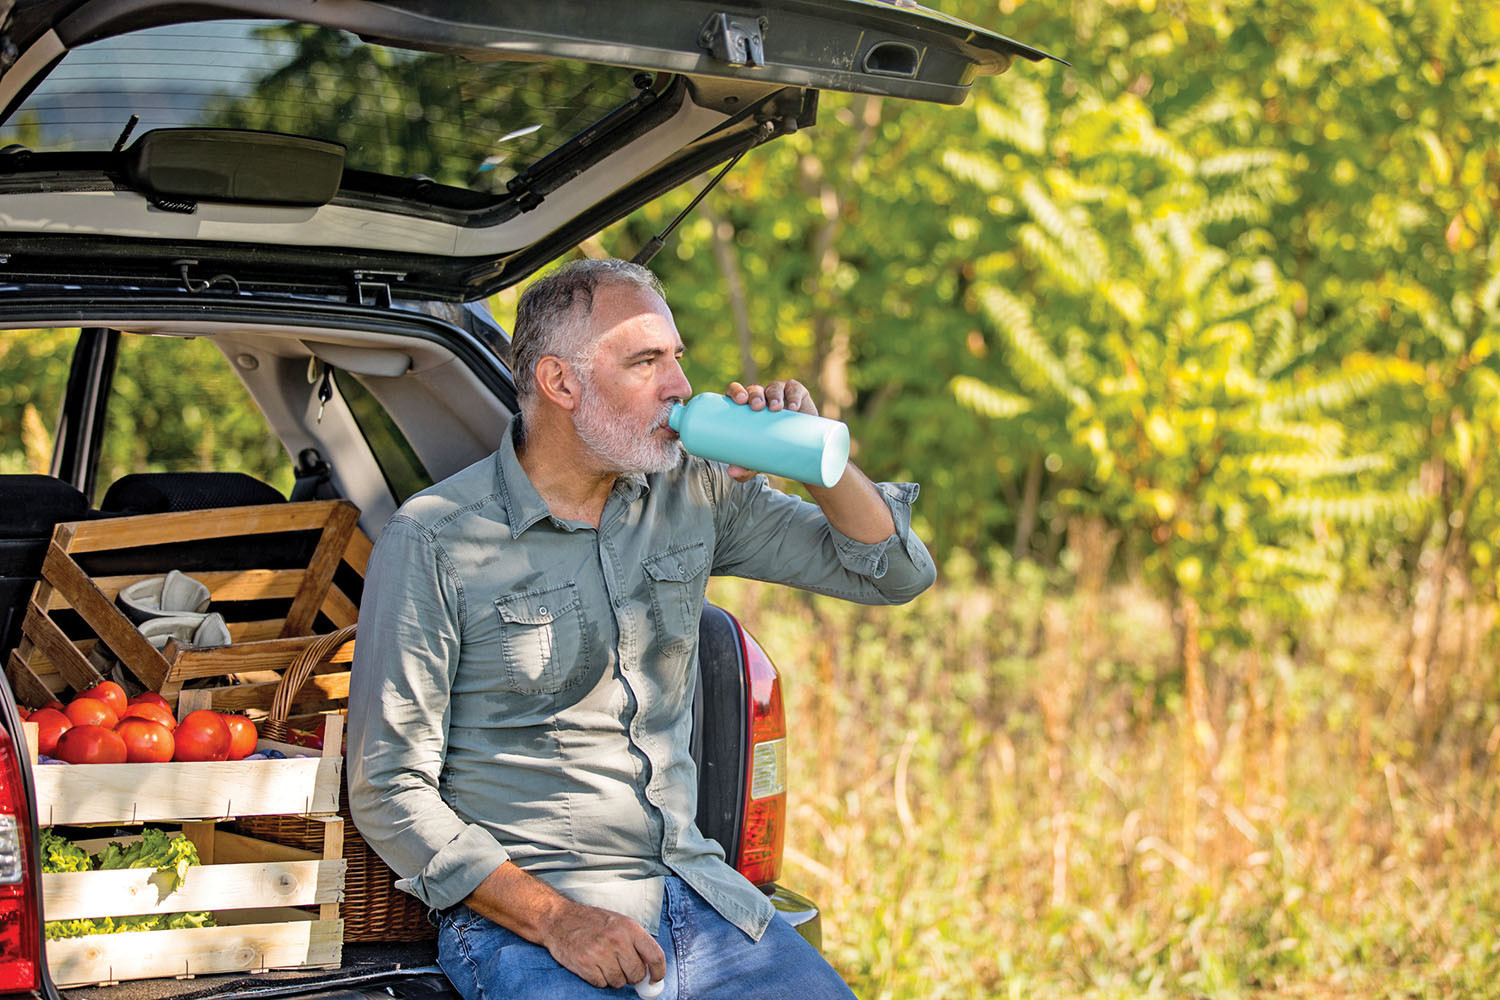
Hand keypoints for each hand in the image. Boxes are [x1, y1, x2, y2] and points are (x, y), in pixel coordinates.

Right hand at [539, 899, 665, 989]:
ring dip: (614, 977)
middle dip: (632, 976)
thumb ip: (636, 943)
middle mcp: (617, 940)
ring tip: (604, 962)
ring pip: (619, 982)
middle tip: (623, 968)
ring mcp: (600, 953)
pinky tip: (593, 965)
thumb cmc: (592, 922)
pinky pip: (601, 984)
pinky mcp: (585, 965)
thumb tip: (652, 969)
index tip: (656, 980)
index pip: (655, 955)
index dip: (659, 972)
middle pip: (637, 974)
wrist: (560, 919)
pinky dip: (599, 979)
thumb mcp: (619, 923)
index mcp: (630, 928)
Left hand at [723, 379, 819, 480]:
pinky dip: (793, 395)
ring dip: (774, 395)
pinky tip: (793, 405)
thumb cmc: (771, 449)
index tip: (739, 400)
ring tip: (776, 407)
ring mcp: (780, 393)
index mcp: (746, 406)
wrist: (799, 449)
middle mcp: (762, 396)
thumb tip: (733, 473)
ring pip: (774, 388)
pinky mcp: (797, 394)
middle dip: (755, 395)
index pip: (736, 392)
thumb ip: (745, 467)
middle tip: (757, 407)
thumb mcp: (757, 459)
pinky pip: (794, 389)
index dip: (736, 391)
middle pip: (755, 389)